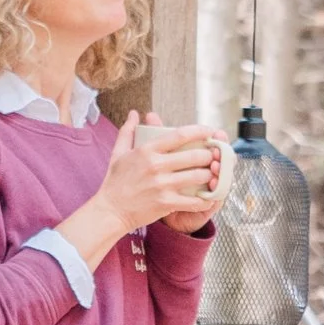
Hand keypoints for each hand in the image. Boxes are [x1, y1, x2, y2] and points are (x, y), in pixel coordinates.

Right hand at [58, 113, 225, 268]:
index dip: (200, 131)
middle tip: (213, 156)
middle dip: (209, 155)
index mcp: (147, 150)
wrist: (110, 211)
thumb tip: (134, 114)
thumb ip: (127, 131)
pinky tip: (208, 197)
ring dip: (210, 175)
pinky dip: (205, 199)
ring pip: (198, 176)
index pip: (180, 135)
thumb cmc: (115, 182)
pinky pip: (194, 200)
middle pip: (195, 156)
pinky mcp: (166, 203)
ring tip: (212, 175)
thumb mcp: (118, 153)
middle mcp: (156, 166)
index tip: (210, 131)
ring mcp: (162, 185)